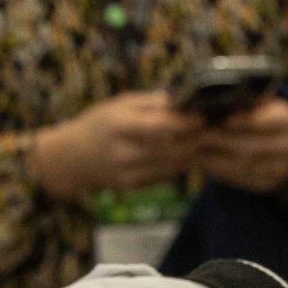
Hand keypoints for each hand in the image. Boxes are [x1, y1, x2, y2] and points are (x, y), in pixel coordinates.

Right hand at [32, 92, 202, 200]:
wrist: (74, 157)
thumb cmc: (100, 124)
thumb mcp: (119, 105)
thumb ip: (151, 103)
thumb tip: (183, 100)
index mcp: (118, 125)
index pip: (160, 126)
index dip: (186, 123)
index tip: (204, 116)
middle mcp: (122, 151)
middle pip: (172, 148)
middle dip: (195, 140)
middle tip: (213, 130)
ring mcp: (127, 172)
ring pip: (173, 165)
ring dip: (192, 154)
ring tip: (204, 141)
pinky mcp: (133, 186)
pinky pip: (166, 176)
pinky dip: (179, 165)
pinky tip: (187, 155)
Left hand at [195, 97, 287, 194]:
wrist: (272, 141)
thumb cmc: (254, 115)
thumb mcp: (252, 104)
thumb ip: (237, 104)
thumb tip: (207, 108)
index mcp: (287, 119)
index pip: (270, 121)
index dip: (246, 122)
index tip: (224, 121)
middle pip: (253, 147)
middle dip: (223, 142)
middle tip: (200, 137)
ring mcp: (282, 167)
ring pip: (245, 166)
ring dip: (217, 160)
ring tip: (197, 151)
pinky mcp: (270, 183)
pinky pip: (243, 180)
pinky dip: (222, 172)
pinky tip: (206, 164)